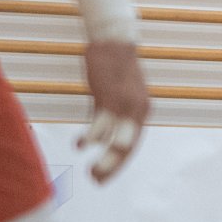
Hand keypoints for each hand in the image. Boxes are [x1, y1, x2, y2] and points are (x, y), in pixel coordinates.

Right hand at [80, 39, 148, 182]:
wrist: (114, 40)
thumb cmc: (111, 68)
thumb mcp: (114, 95)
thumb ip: (110, 116)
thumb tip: (100, 139)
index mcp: (142, 111)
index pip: (133, 145)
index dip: (118, 163)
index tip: (102, 176)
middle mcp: (139, 110)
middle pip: (129, 148)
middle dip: (113, 167)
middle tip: (97, 181)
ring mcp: (126, 105)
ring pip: (118, 141)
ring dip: (105, 160)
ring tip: (92, 172)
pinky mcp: (111, 97)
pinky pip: (102, 124)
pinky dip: (91, 138)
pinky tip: (80, 146)